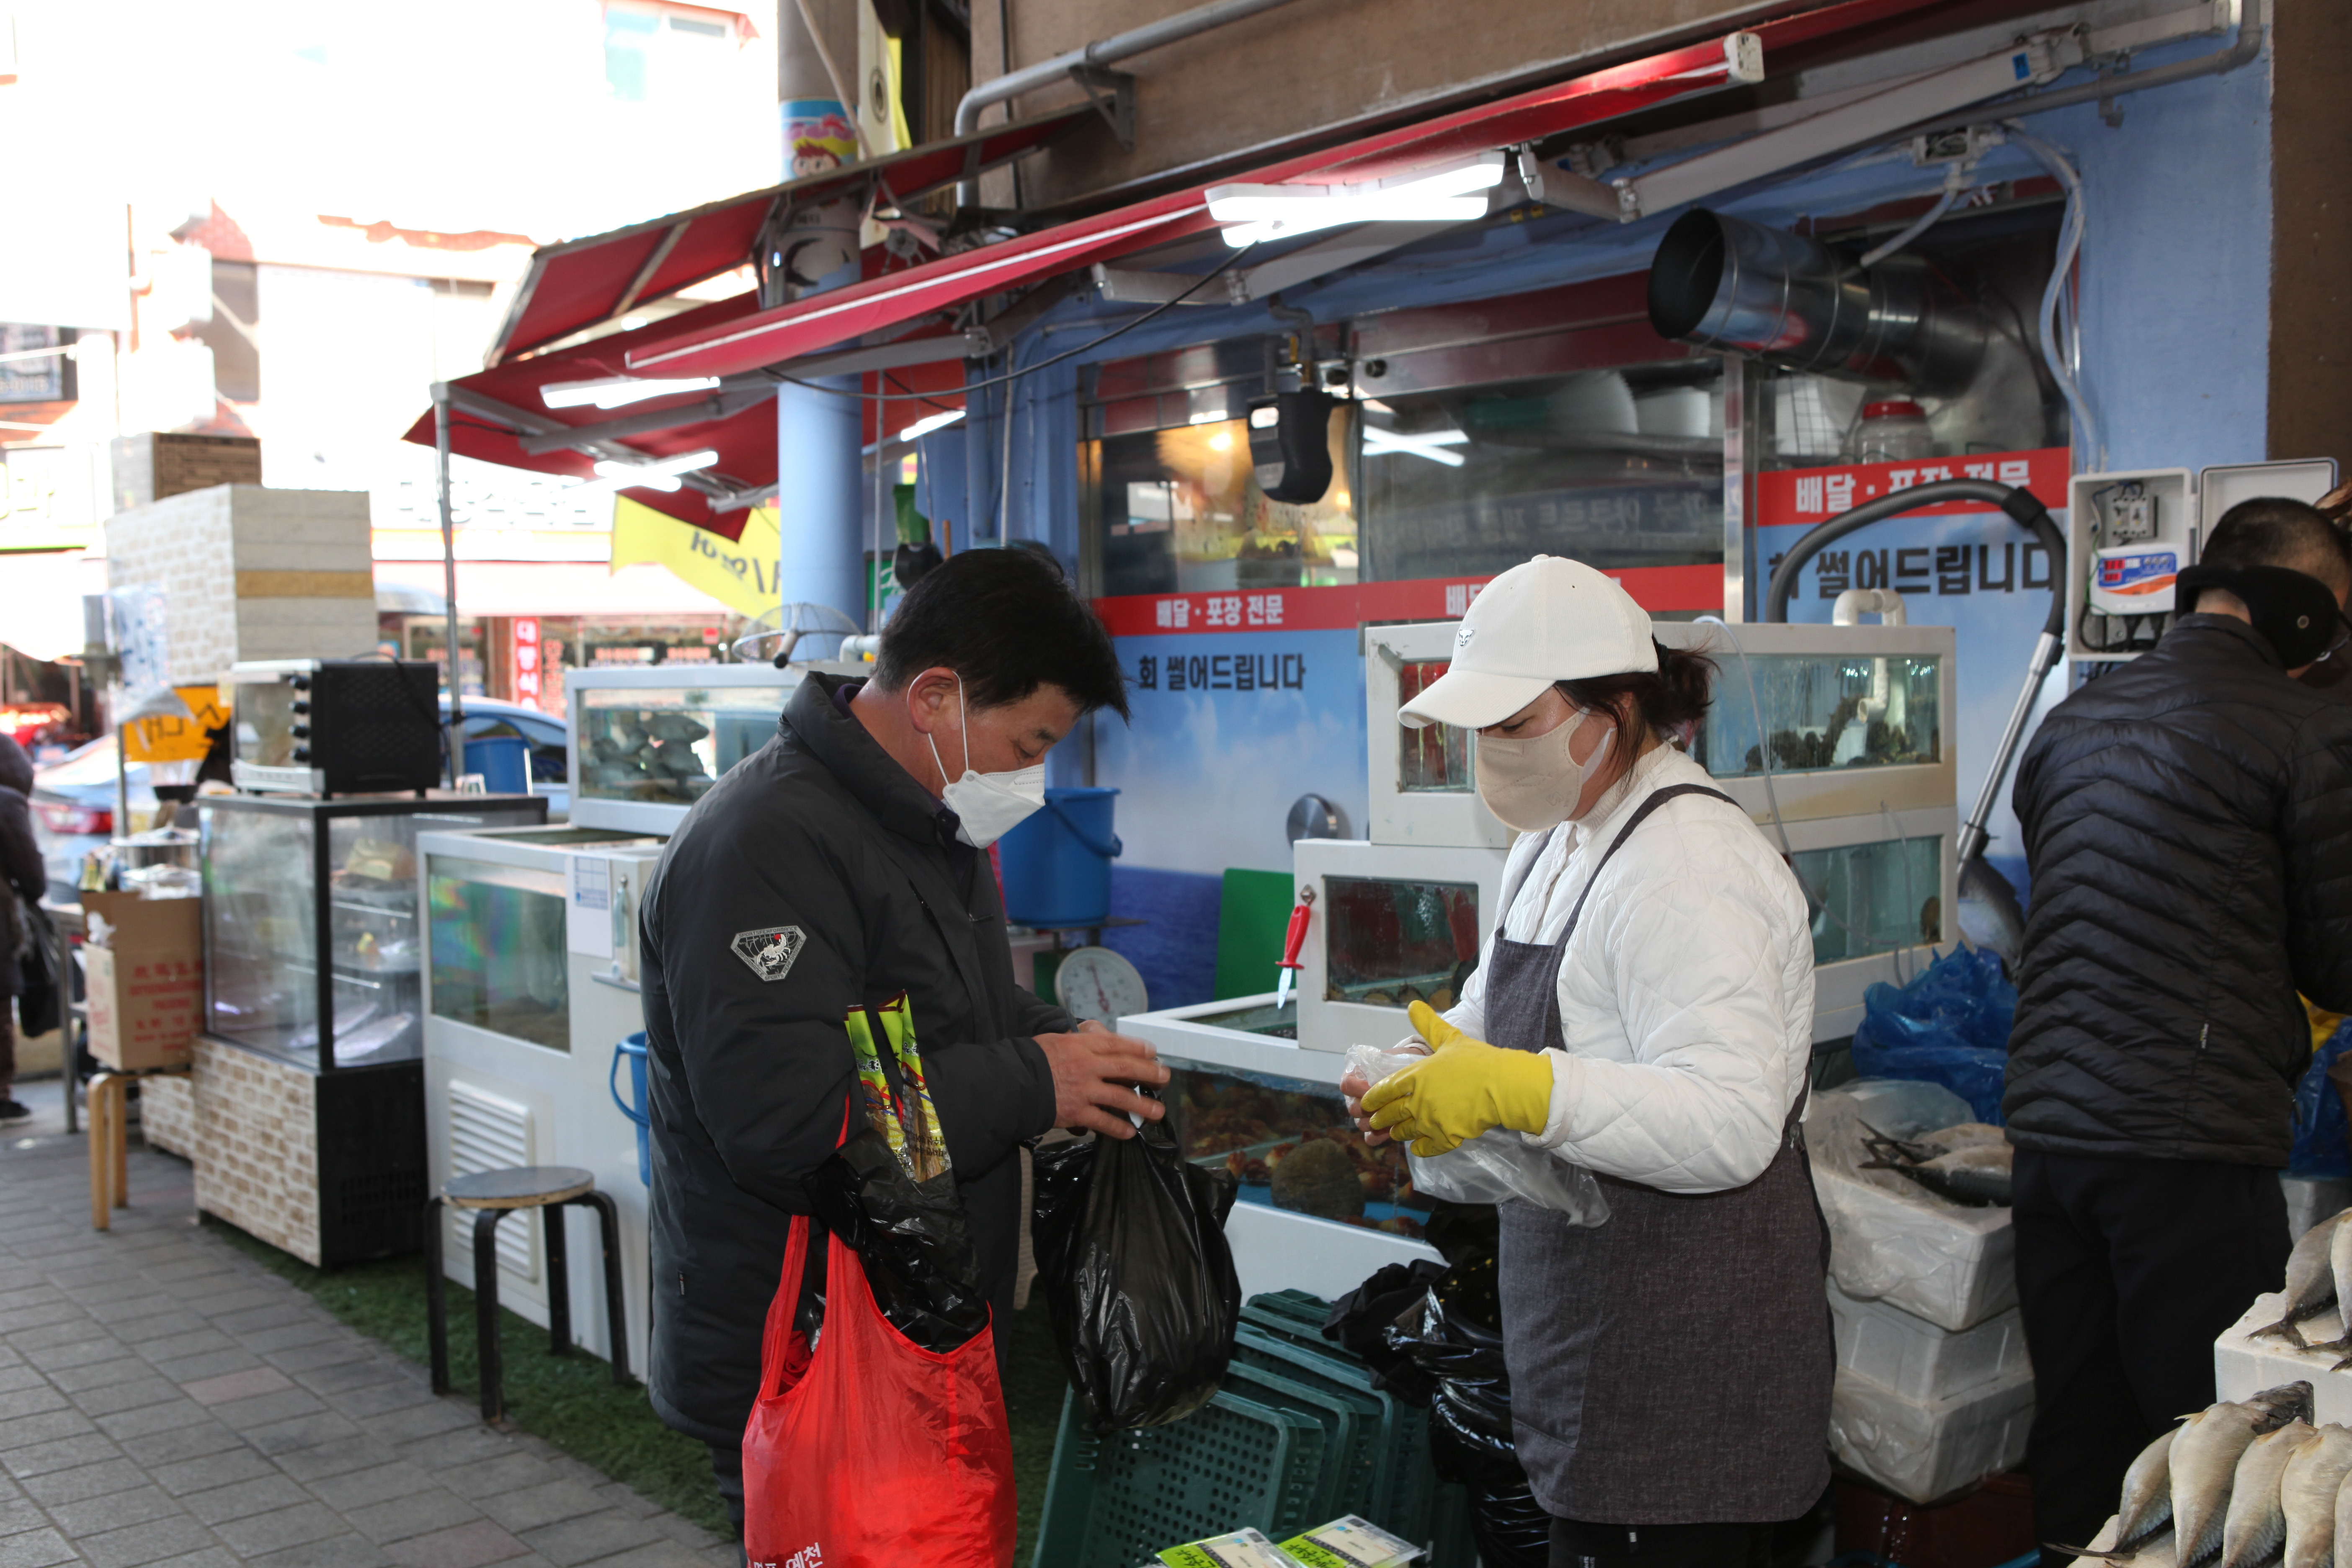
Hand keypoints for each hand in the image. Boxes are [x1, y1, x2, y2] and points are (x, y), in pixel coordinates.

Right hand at [1035, 1029, 1170, 1139]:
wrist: (1011, 1084)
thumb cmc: (1030, 1060)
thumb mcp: (1054, 1039)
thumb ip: (1078, 1039)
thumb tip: (1095, 1034)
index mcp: (1081, 1046)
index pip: (1116, 1043)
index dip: (1138, 1047)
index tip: (1152, 1052)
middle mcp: (1087, 1066)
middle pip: (1126, 1067)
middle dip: (1150, 1073)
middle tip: (1165, 1078)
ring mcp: (1084, 1090)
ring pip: (1121, 1097)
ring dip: (1143, 1105)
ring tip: (1158, 1112)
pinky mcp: (1077, 1113)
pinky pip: (1103, 1121)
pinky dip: (1118, 1128)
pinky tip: (1129, 1132)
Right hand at [1340, 1041, 1428, 1145]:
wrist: (1409, 1073)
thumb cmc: (1398, 1062)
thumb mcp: (1391, 1059)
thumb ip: (1383, 1067)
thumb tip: (1384, 1083)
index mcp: (1353, 1077)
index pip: (1347, 1084)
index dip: (1359, 1088)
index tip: (1375, 1087)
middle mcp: (1354, 1097)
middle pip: (1353, 1109)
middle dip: (1372, 1108)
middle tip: (1391, 1103)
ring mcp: (1362, 1114)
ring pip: (1361, 1124)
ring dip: (1378, 1122)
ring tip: (1396, 1115)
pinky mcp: (1373, 1128)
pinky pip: (1370, 1138)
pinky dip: (1380, 1136)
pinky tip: (1392, 1129)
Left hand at [1360, 1008, 1553, 1156]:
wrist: (1504, 1085)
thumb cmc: (1478, 1060)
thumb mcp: (1450, 1038)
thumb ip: (1428, 1024)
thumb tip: (1412, 1005)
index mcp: (1416, 1076)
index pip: (1385, 1089)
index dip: (1373, 1098)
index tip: (1366, 1103)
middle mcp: (1418, 1100)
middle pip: (1390, 1114)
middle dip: (1379, 1119)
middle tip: (1373, 1122)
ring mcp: (1431, 1121)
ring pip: (1405, 1132)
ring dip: (1397, 1133)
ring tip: (1394, 1134)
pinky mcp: (1446, 1137)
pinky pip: (1425, 1148)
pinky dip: (1419, 1148)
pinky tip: (1417, 1147)